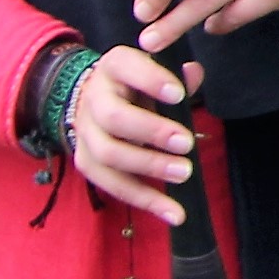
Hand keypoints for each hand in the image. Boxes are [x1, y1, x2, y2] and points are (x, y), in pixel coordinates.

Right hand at [64, 42, 197, 222]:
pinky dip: (144, 200)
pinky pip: (112, 185)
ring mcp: (86, 132)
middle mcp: (94, 98)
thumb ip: (176, 77)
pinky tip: (173, 212)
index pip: (126, 66)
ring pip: (109, 154)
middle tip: (186, 143)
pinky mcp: (85, 162)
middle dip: (151, 132)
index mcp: (114, 67)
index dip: (151, 80)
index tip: (178, 95)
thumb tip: (193, 73)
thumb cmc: (137, 87)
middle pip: (114, 118)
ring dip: (148, 167)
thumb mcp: (155, 74)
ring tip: (184, 174)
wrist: (93, 100)